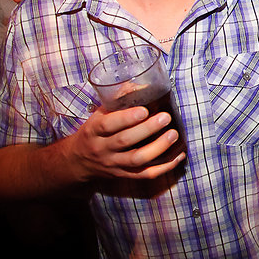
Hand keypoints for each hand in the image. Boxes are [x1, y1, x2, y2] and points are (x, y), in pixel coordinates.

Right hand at [65, 106, 184, 181]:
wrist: (79, 161)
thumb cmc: (94, 131)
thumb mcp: (98, 114)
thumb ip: (117, 100)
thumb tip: (139, 84)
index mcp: (94, 130)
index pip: (108, 124)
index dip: (126, 118)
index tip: (144, 110)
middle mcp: (103, 148)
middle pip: (125, 141)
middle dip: (147, 129)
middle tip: (166, 118)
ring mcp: (114, 164)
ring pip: (137, 160)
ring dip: (158, 148)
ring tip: (174, 135)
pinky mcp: (125, 175)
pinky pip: (146, 174)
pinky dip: (165, 167)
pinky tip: (178, 156)